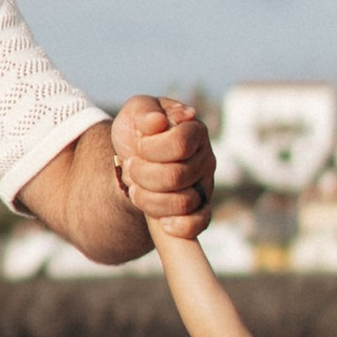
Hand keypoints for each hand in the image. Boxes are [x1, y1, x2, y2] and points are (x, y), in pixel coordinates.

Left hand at [112, 93, 212, 231]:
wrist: (133, 161)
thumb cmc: (138, 133)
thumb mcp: (134, 112)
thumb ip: (144, 111)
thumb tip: (159, 121)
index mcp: (194, 130)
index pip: (180, 144)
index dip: (152, 149)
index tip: (139, 146)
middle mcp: (205, 159)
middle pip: (178, 176)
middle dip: (144, 175)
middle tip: (131, 168)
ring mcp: (205, 186)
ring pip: (184, 203)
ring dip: (150, 199)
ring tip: (135, 189)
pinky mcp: (201, 209)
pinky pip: (200, 223)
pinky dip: (181, 226)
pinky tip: (163, 224)